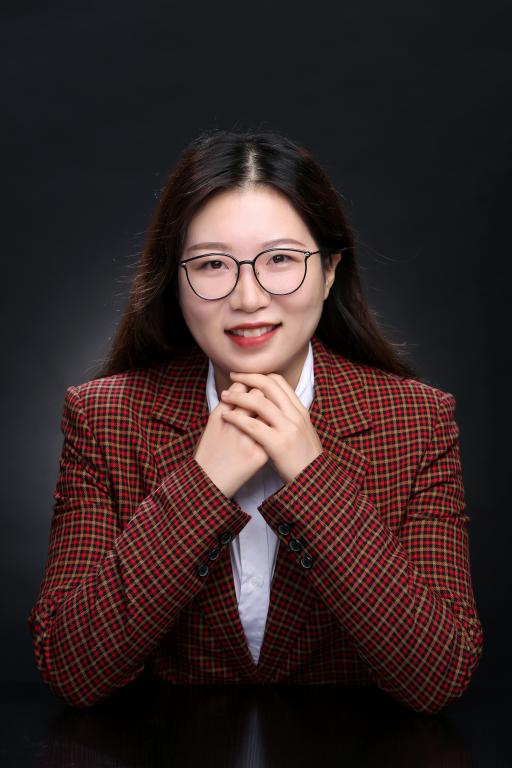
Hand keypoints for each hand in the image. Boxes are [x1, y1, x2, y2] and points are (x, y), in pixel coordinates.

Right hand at [193, 380, 268, 497]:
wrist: (208, 484)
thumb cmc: (209, 453)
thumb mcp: (212, 426)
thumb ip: (226, 407)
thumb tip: (241, 391)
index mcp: (219, 415)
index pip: (240, 387)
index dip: (248, 386)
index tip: (251, 390)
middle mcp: (233, 425)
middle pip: (258, 396)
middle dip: (264, 395)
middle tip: (266, 402)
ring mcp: (247, 440)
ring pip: (269, 415)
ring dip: (272, 412)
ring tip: (271, 418)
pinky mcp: (258, 456)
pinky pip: (273, 434)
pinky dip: (276, 430)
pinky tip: (275, 433)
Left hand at [220, 372, 323, 484]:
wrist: (314, 480)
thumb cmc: (303, 459)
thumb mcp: (302, 432)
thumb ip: (289, 418)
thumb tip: (272, 406)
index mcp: (300, 411)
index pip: (279, 382)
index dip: (260, 376)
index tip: (246, 377)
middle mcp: (295, 416)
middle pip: (269, 386)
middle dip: (248, 378)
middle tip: (233, 376)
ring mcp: (288, 429)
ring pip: (259, 402)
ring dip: (238, 396)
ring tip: (225, 396)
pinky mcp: (278, 444)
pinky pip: (253, 425)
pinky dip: (236, 418)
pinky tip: (226, 417)